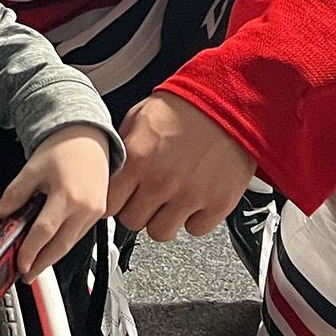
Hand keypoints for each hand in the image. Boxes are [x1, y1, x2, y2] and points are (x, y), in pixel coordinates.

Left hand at [0, 124, 109, 281]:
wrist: (88, 137)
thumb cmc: (63, 148)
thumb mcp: (32, 168)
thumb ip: (15, 194)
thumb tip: (1, 213)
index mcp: (67, 195)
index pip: (45, 231)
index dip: (31, 251)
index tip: (20, 264)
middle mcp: (85, 207)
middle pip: (61, 245)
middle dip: (42, 264)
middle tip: (26, 275)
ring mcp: (95, 212)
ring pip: (71, 243)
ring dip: (53, 257)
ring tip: (35, 265)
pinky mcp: (99, 213)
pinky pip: (79, 235)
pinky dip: (64, 244)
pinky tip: (51, 247)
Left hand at [107, 90, 254, 242]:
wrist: (226, 103)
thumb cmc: (183, 107)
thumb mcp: (137, 118)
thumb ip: (122, 149)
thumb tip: (111, 170)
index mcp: (137, 159)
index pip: (108, 204)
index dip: (114, 201)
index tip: (120, 197)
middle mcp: (161, 182)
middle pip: (132, 222)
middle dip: (136, 210)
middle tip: (146, 196)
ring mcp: (189, 196)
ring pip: (160, 233)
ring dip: (163, 219)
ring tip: (170, 200)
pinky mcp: (217, 204)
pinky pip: (195, 230)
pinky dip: (194, 218)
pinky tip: (194, 199)